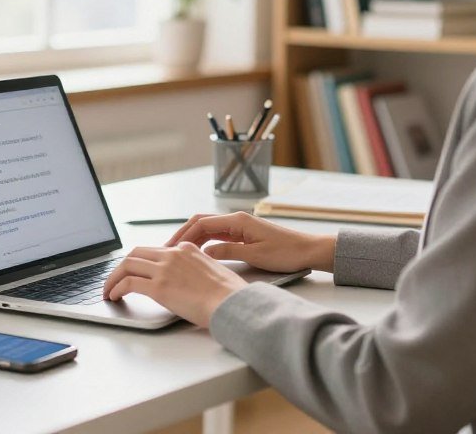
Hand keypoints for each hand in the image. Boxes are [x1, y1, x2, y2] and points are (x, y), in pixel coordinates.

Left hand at [102, 243, 247, 327]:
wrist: (233, 304)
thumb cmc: (230, 295)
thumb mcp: (214, 271)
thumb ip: (198, 269)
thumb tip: (190, 280)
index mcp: (187, 249)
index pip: (155, 251)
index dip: (141, 262)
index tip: (134, 271)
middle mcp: (173, 255)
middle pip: (136, 253)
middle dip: (122, 266)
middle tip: (115, 279)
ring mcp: (165, 270)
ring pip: (127, 265)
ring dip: (114, 277)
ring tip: (109, 290)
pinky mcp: (159, 287)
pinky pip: (128, 283)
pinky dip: (117, 288)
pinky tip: (115, 296)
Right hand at [166, 212, 335, 273]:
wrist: (309, 251)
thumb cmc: (286, 253)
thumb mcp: (255, 256)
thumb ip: (228, 252)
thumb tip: (205, 252)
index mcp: (238, 220)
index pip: (202, 223)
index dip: (184, 235)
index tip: (171, 248)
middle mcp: (236, 219)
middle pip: (201, 222)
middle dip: (183, 234)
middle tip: (167, 249)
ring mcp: (239, 226)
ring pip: (208, 228)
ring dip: (192, 238)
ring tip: (178, 252)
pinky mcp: (243, 234)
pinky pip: (218, 235)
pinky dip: (205, 241)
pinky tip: (198, 252)